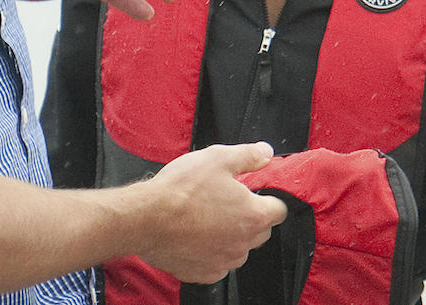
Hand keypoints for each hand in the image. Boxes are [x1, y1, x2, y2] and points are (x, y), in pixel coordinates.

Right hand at [138, 142, 287, 284]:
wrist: (147, 218)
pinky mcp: (205, 273)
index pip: (278, 210)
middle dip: (249, 216)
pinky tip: (194, 235)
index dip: (267, 198)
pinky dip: (210, 251)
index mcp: (253, 215)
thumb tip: (266, 153)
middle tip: (225, 200)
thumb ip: (248, 155)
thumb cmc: (181, 189)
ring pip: (239, 248)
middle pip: (261, 230)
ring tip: (205, 216)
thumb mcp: (217, 158)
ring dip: (230, 235)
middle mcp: (244, 243)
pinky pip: (217, 262)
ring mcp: (225, 261)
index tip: (253, 192)